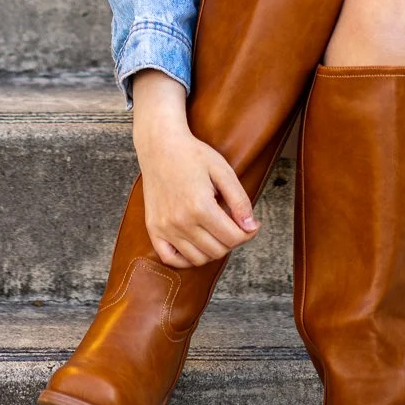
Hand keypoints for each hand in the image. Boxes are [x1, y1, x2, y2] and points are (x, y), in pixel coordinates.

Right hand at [130, 70, 258, 267]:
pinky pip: (171, 259)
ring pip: (198, 258)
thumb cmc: (193, 154)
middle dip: (232, 241)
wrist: (159, 145)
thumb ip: (240, 201)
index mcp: (200, 206)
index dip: (248, 233)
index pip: (233, 238)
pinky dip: (186, 259)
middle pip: (217, 251)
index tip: (251, 225)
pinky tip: (195, 244)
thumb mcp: (223, 171)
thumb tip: (251, 227)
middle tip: (233, 225)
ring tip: (216, 231)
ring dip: (213, 250)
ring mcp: (165, 227)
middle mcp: (181, 221)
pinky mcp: (153, 228)